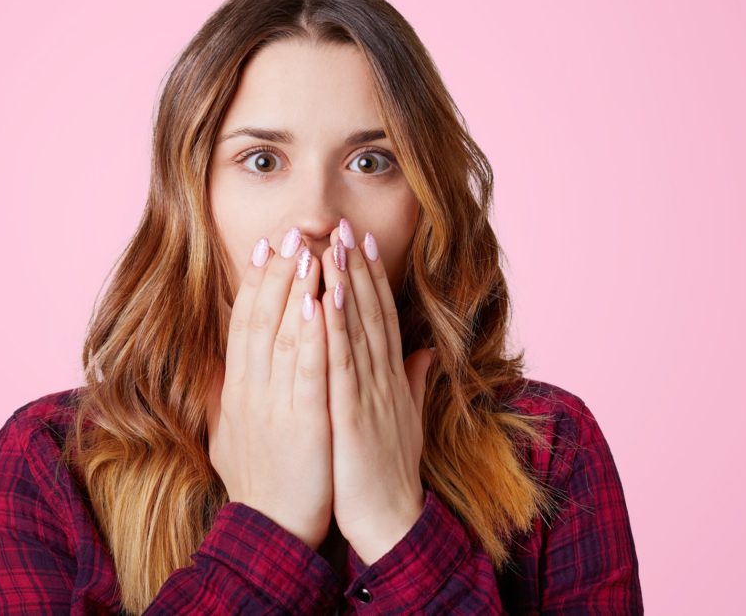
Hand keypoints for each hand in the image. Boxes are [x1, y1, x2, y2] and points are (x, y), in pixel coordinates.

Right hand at [206, 229, 333, 549]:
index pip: (245, 325)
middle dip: (276, 274)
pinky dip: (314, 335)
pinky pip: (308, 371)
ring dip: (297, 291)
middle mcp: (252, 391)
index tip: (267, 249)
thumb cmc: (258, 483)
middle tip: (288, 234)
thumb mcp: (229, 435)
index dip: (256, 285)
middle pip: (261, 320)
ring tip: (308, 251)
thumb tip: (218, 365)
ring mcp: (275, 406)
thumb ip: (222, 396)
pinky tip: (323, 304)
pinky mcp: (303, 423)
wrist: (271, 532)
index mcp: (239, 391)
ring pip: (284, 336)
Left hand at [320, 219, 436, 564]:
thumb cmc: (389, 470)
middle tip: (346, 225)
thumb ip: (412, 381)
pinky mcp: (352, 415)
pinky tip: (322, 300)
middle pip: (369, 313)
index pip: (380, 317)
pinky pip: (341, 365)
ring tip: (333, 246)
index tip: (361, 241)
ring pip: (356, 330)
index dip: (372, 278)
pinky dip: (332, 330)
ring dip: (345, 286)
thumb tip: (423, 351)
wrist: (388, 520)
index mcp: (389, 378)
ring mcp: (369, 394)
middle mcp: (382, 378)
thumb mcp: (404, 418)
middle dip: (357, 267)